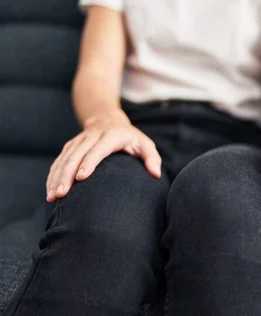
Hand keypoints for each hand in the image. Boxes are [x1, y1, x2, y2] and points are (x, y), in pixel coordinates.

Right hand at [46, 109, 161, 201]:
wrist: (107, 119)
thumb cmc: (130, 137)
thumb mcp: (145, 143)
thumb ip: (152, 158)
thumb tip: (156, 174)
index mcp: (110, 136)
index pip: (98, 150)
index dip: (88, 162)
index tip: (80, 177)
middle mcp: (91, 137)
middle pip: (76, 155)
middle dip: (67, 174)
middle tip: (62, 194)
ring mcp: (78, 141)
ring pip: (64, 158)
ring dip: (56, 177)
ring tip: (53, 196)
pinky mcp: (70, 146)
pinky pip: (59, 160)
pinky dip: (52, 175)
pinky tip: (49, 190)